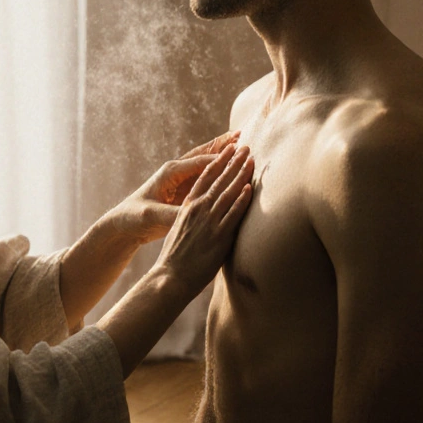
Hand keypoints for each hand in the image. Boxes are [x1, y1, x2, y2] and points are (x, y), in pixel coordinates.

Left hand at [108, 131, 241, 244]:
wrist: (125, 223)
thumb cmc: (136, 217)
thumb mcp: (153, 216)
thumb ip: (173, 214)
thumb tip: (191, 214)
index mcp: (170, 173)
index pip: (201, 163)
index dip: (221, 160)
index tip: (239, 157)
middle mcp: (177, 171)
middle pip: (204, 154)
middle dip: (223, 145)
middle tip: (243, 135)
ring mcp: (181, 178)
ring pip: (206, 160)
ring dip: (222, 151)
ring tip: (240, 140)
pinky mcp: (184, 187)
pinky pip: (205, 174)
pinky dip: (219, 166)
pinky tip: (231, 164)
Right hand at [153, 143, 253, 294]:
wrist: (171, 276)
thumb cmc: (175, 258)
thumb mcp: (180, 230)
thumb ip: (194, 218)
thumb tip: (207, 215)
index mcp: (187, 206)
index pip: (205, 176)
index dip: (218, 161)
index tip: (228, 149)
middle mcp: (197, 209)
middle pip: (219, 179)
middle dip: (233, 161)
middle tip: (245, 146)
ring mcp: (208, 221)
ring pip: (228, 192)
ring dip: (241, 174)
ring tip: (252, 159)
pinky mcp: (219, 236)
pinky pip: (233, 214)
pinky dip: (242, 200)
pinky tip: (250, 188)